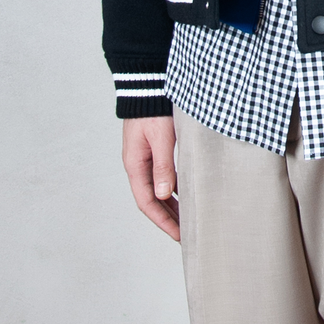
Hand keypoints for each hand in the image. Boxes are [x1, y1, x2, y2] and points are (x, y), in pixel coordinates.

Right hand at [123, 116, 179, 240]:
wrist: (147, 87)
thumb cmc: (153, 111)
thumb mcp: (161, 139)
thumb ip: (163, 166)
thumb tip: (163, 194)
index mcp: (135, 165)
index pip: (147, 202)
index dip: (163, 221)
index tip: (179, 235)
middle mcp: (138, 165)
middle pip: (151, 201)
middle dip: (168, 220)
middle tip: (186, 236)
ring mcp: (145, 160)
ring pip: (158, 191)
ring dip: (171, 207)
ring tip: (188, 222)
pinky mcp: (154, 152)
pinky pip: (163, 178)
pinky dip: (174, 191)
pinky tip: (186, 197)